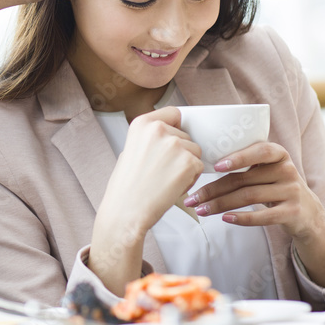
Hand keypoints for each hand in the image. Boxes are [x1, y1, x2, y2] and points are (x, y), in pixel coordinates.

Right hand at [90, 107, 203, 295]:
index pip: (174, 113)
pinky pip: (199, 167)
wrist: (125, 211)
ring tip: (166, 179)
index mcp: (142, 123)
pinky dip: (191, 179)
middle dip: (180, 152)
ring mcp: (175, 145)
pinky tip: (172, 187)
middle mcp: (159, 129)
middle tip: (162, 170)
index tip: (170, 142)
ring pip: (195, 151)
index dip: (175, 128)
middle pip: (186, 135)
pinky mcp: (188, 162)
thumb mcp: (129, 150)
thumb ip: (150, 139)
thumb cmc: (126, 187)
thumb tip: (168, 137)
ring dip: (187, 165)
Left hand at [182, 142, 324, 236]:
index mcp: (279, 154)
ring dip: (220, 205)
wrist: (308, 212)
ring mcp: (291, 191)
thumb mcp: (267, 170)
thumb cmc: (275, 186)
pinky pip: (263, 216)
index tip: (215, 166)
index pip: (259, 151)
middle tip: (191, 198)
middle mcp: (287, 170)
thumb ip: (246, 165)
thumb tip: (201, 165)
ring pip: (248, 197)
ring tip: (201, 210)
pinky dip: (242, 218)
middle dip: (213, 189)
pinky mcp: (292, 212)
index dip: (238, 158)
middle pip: (243, 179)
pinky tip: (225, 218)